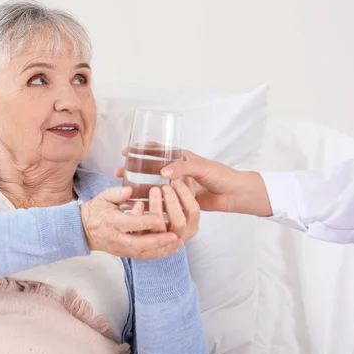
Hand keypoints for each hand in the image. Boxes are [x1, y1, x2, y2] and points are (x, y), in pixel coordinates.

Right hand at [80, 186, 182, 258]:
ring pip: (143, 253)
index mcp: (111, 222)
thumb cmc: (97, 211)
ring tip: (177, 243)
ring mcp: (121, 248)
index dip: (145, 221)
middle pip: (139, 243)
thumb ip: (116, 193)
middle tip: (174, 236)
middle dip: (158, 241)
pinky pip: (143, 256)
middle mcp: (116, 238)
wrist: (84, 229)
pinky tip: (170, 249)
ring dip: (162, 249)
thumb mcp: (103, 197)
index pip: (130, 223)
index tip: (159, 217)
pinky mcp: (125, 253)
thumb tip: (129, 190)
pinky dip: (158, 253)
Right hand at [115, 148, 271, 216]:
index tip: (125, 153)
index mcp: (180, 158)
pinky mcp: (179, 200)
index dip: (140, 150)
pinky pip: (161, 199)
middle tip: (119, 173)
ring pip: (152, 184)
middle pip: (149, 168)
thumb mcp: (201, 167)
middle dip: (133, 170)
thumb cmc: (221, 176)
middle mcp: (176, 171)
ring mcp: (176, 185)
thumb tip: (163, 173)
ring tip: (126, 189)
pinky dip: (150, 200)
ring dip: (139, 186)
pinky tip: (139, 203)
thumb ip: (183, 168)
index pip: (156, 150)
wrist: (234, 194)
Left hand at [142, 181, 199, 241]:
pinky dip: (141, 216)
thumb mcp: (180, 200)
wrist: (156, 230)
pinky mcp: (148, 242)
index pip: (193, 211)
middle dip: (172, 202)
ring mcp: (164, 241)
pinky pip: (144, 231)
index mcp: (192, 226)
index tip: (176, 180)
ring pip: (160, 227)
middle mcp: (180, 235)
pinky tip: (138, 203)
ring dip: (157, 207)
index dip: (186, 194)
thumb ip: (185, 189)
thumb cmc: (171, 210)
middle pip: (179, 221)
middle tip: (165, 186)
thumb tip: (185, 175)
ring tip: (153, 190)